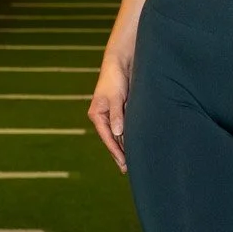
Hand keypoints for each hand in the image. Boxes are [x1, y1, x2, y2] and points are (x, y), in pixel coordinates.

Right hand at [88, 56, 130, 172]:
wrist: (120, 62)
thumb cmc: (115, 78)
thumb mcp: (115, 97)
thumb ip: (117, 114)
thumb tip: (118, 133)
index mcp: (97, 115)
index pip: (107, 138)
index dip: (115, 152)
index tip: (123, 164)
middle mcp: (103, 117)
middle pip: (112, 139)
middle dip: (120, 153)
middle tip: (128, 169)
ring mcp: (112, 114)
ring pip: (118, 135)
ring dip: (125, 146)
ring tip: (133, 161)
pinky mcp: (120, 110)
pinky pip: (124, 127)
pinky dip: (129, 136)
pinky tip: (135, 145)